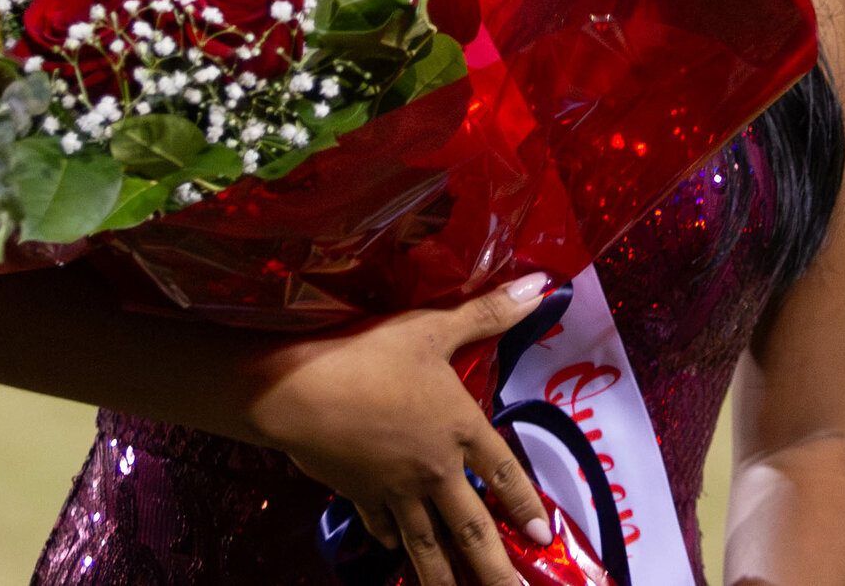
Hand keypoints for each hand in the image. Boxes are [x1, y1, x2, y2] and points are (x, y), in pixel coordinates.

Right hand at [248, 273, 554, 585]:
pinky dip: (389, 537)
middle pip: (471, 529)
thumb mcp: (431, 327)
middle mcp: (434, 469)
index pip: (504, 472)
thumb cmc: (369, 354)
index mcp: (458, 428)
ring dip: (444, 577)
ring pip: (426, 543)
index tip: (543, 539)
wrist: (301, 392)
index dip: (525, 504)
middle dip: (494, 570)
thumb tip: (543, 287)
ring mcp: (394, 488)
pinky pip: (379, 522)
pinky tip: (391, 545)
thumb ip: (487, 312)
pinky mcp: (357, 492)